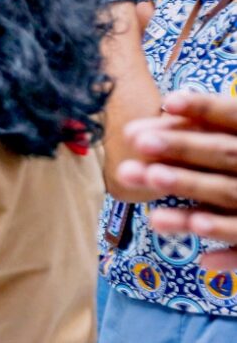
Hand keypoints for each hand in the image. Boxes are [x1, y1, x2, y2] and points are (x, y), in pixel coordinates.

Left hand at [115, 92, 236, 266]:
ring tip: (152, 180)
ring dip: (193, 188)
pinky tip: (202, 258)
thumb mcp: (223, 142)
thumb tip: (131, 133)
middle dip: (185, 148)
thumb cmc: (232, 162)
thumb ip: (184, 134)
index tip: (169, 101)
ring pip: (230, 195)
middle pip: (225, 154)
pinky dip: (231, 253)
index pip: (233, 116)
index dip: (205, 108)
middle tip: (141, 142)